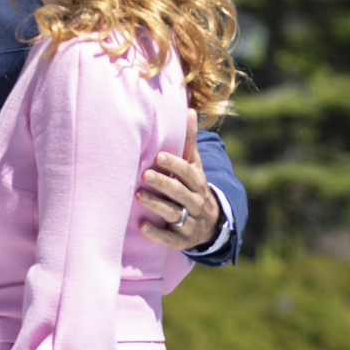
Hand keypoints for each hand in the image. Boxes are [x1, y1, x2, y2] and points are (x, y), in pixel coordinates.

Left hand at [137, 109, 219, 251]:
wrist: (210, 223)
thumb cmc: (194, 186)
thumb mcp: (195, 165)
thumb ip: (189, 141)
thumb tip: (188, 109)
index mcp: (198, 182)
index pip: (188, 172)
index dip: (174, 165)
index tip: (158, 156)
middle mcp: (196, 202)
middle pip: (180, 192)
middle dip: (163, 183)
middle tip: (145, 174)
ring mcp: (190, 222)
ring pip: (173, 213)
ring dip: (156, 204)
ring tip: (138, 195)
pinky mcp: (182, 240)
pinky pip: (170, 238)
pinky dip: (156, 233)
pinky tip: (141, 226)